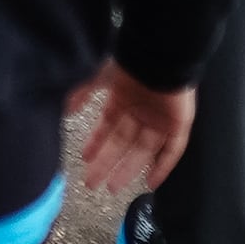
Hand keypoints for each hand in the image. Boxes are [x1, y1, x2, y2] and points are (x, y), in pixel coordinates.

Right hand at [72, 62, 196, 198]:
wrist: (161, 56)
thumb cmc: (130, 64)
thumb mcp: (98, 77)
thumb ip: (82, 92)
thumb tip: (66, 108)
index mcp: (122, 100)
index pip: (108, 128)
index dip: (96, 144)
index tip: (85, 159)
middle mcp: (140, 113)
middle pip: (122, 144)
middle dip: (107, 163)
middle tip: (92, 183)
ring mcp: (159, 121)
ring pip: (142, 151)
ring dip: (128, 169)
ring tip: (112, 187)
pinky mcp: (178, 125)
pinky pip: (171, 151)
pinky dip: (162, 167)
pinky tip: (150, 181)